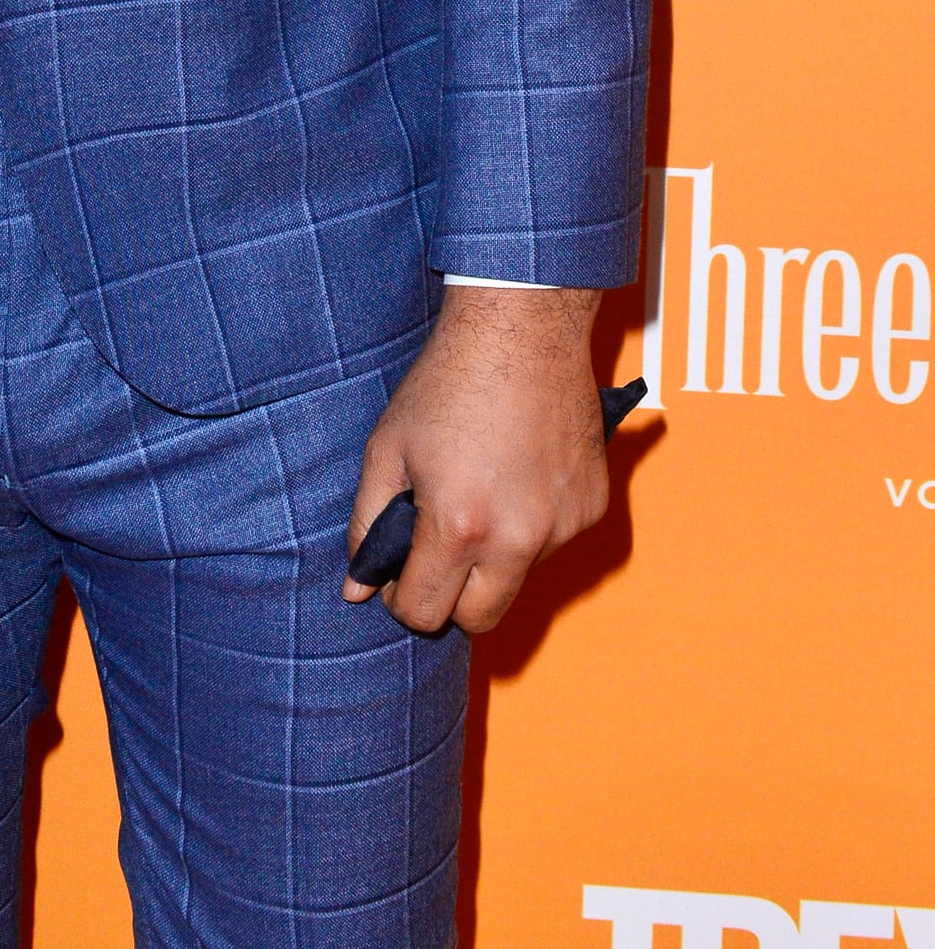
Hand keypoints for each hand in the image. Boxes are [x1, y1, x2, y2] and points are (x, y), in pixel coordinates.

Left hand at [343, 284, 606, 633]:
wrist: (522, 328)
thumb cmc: (447, 383)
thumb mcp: (388, 447)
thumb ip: (368, 524)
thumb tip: (357, 588)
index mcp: (460, 525)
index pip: (424, 612)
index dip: (400, 598)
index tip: (397, 573)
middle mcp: (519, 538)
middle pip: (479, 620)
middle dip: (450, 598)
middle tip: (434, 553)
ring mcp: (563, 527)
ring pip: (518, 579)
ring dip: (494, 558)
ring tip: (478, 493)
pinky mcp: (592, 509)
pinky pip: (553, 544)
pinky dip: (531, 527)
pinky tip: (515, 475)